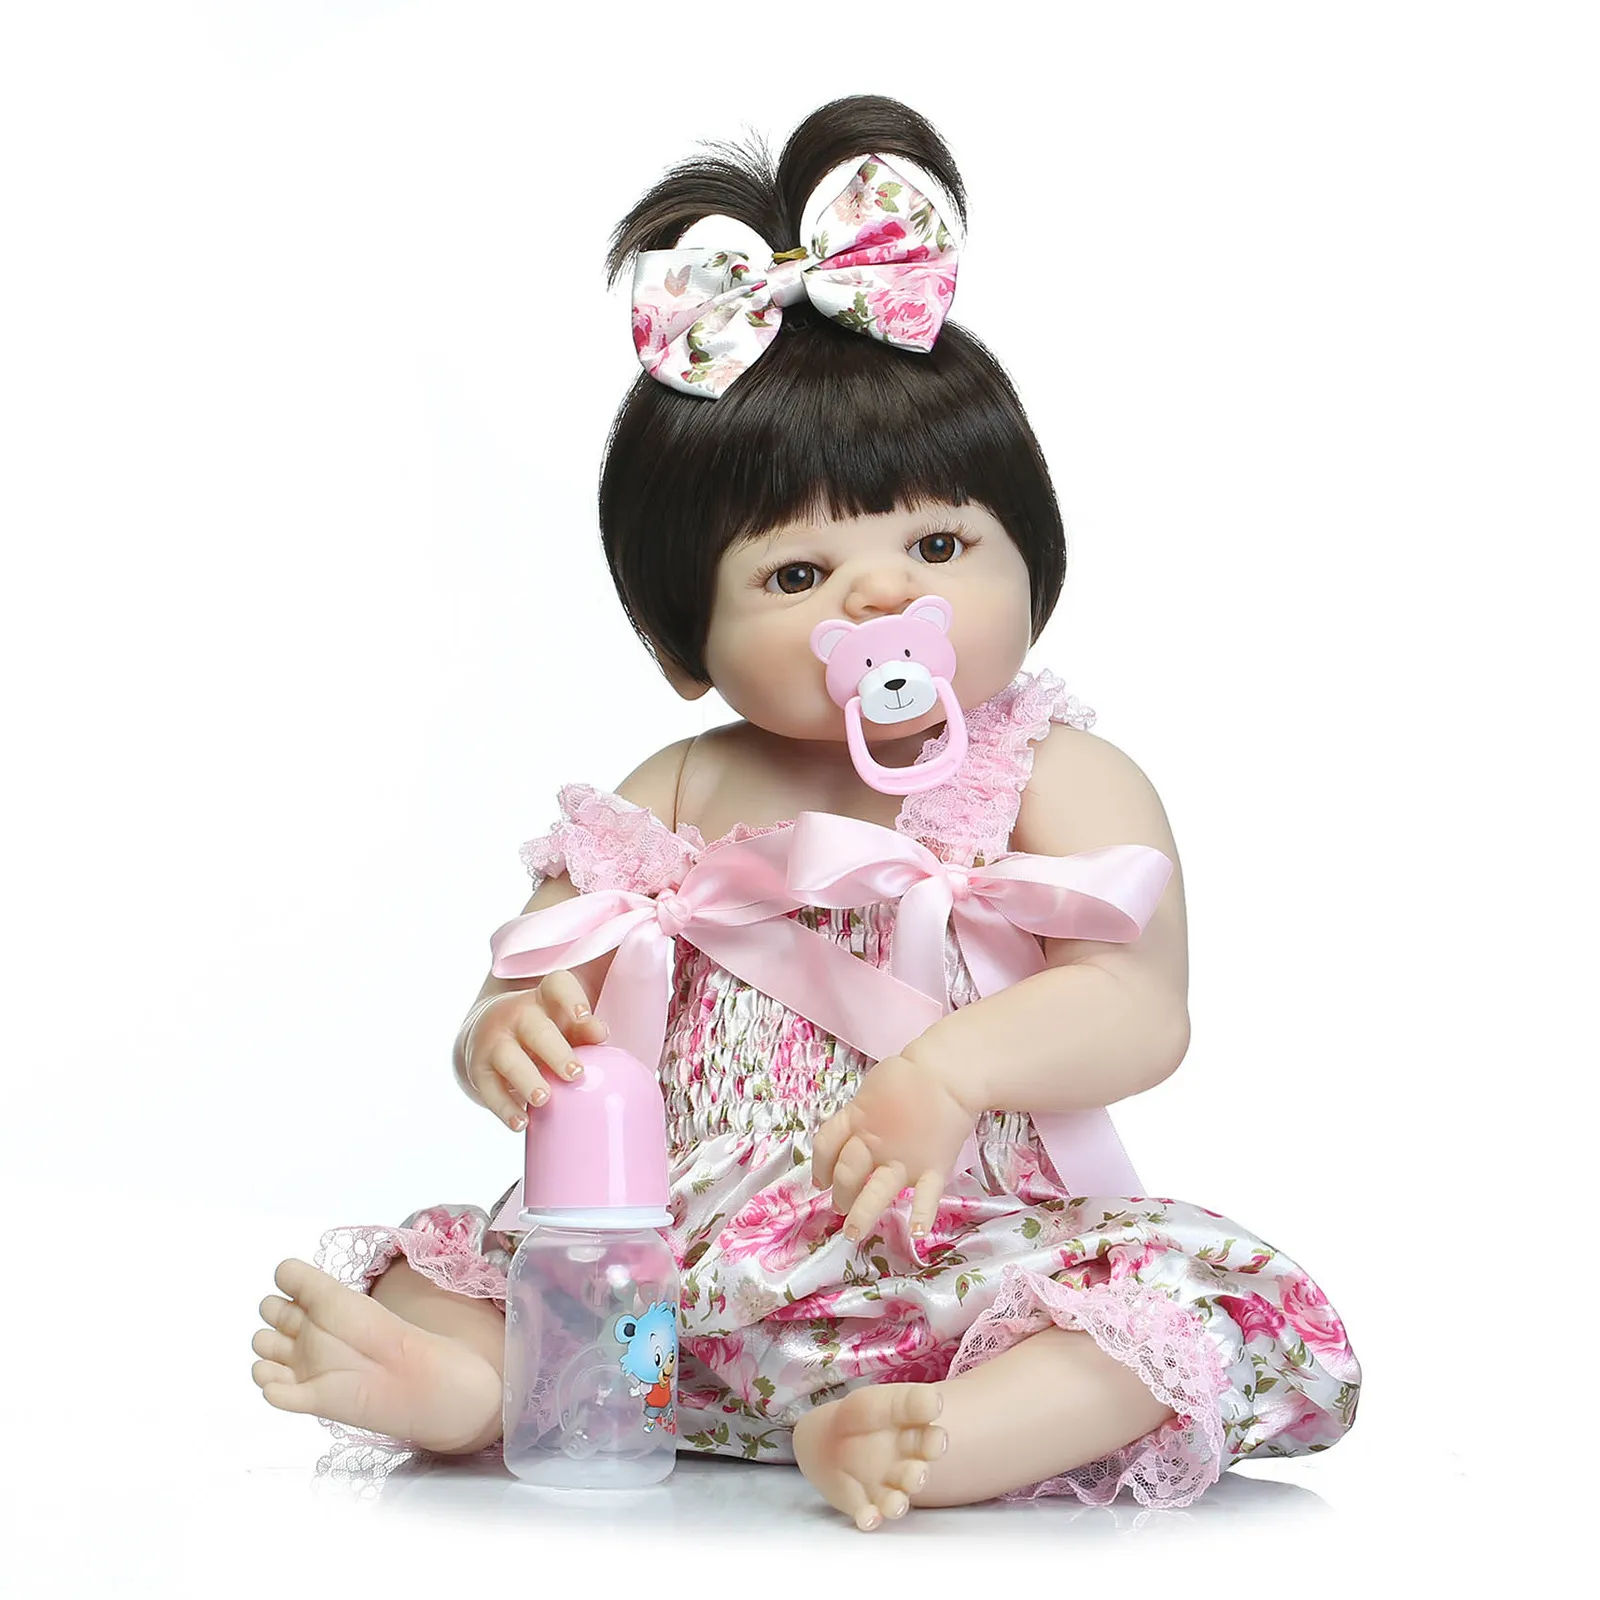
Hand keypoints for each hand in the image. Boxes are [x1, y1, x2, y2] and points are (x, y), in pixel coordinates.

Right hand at [463, 973, 609, 1129]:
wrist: (486, 1035)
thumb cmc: (541, 1032)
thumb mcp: (562, 1024)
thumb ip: (584, 1028)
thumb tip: (602, 1033)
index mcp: (543, 999)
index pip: (557, 986)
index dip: (570, 998)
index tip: (583, 1016)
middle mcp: (516, 1015)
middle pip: (535, 1028)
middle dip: (555, 1051)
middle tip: (575, 1074)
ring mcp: (494, 1040)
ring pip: (509, 1059)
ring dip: (527, 1079)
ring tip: (544, 1098)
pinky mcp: (478, 1069)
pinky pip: (490, 1089)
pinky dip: (505, 1108)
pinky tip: (521, 1123)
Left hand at [811, 1051, 981, 1242]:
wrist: (946, 1074)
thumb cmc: (908, 1074)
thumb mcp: (870, 1089)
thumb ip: (858, 1114)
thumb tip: (850, 1130)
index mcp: (857, 1120)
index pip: (826, 1145)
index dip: (818, 1164)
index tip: (819, 1179)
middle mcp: (874, 1144)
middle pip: (847, 1174)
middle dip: (840, 1193)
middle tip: (839, 1206)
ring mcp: (903, 1159)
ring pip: (876, 1192)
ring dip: (862, 1214)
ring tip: (853, 1233)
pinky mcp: (932, 1168)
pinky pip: (926, 1196)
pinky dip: (923, 1216)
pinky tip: (917, 1234)